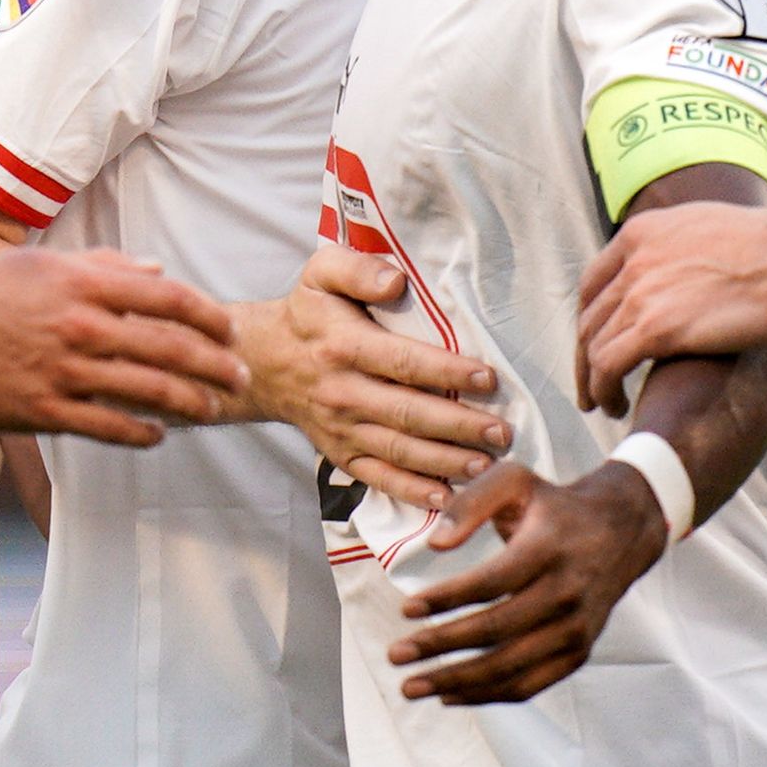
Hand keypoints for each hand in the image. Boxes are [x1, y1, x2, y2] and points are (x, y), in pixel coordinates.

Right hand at [0, 249, 245, 442]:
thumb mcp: (41, 264)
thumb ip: (103, 265)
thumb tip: (155, 271)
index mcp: (84, 281)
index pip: (170, 298)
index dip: (211, 317)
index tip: (231, 331)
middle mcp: (81, 324)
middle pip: (172, 347)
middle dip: (216, 366)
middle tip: (241, 377)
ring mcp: (63, 369)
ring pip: (149, 391)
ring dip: (190, 403)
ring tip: (211, 410)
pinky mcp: (43, 409)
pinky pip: (109, 426)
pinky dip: (142, 433)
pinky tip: (158, 434)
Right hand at [233, 247, 507, 510]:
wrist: (264, 362)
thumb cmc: (309, 313)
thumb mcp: (322, 274)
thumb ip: (357, 269)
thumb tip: (396, 282)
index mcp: (343, 346)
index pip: (402, 362)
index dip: (446, 372)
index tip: (488, 378)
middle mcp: (342, 392)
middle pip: (408, 413)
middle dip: (459, 426)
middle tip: (502, 432)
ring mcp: (341, 429)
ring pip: (399, 450)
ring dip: (445, 461)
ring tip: (487, 464)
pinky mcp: (341, 454)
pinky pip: (379, 477)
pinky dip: (412, 491)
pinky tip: (447, 497)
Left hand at [385, 456, 675, 704]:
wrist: (621, 531)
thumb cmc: (553, 506)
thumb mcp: (514, 481)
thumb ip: (470, 503)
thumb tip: (435, 544)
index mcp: (549, 548)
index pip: (492, 582)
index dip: (447, 598)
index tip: (406, 610)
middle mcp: (568, 593)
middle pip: (497, 630)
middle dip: (441, 646)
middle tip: (396, 655)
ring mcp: (577, 629)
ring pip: (512, 667)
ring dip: (457, 682)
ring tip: (412, 685)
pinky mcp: (579, 653)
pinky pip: (530, 684)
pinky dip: (488, 696)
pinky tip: (450, 695)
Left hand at [575, 200, 766, 408]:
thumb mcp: (710, 227)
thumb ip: (681, 246)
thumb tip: (683, 265)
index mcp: (643, 232)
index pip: (595, 281)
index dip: (591, 318)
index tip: (595, 342)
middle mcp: (633, 259)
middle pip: (589, 316)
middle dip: (584, 354)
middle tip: (588, 384)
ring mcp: (641, 292)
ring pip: (593, 345)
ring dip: (592, 380)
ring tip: (603, 404)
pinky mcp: (654, 328)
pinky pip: (607, 366)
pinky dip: (604, 390)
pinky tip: (618, 406)